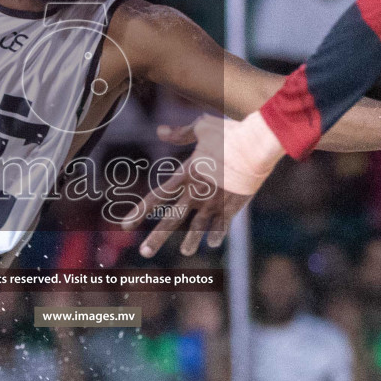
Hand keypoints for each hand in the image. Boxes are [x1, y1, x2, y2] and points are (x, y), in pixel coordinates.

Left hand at [128, 115, 270, 257]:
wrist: (255, 146)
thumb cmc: (228, 133)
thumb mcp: (201, 127)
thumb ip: (179, 133)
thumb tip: (159, 130)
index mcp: (186, 175)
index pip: (157, 196)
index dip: (140, 211)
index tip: (125, 225)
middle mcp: (196, 192)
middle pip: (172, 219)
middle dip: (157, 238)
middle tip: (144, 253)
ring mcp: (214, 202)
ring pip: (197, 227)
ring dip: (190, 242)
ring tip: (185, 252)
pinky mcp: (232, 206)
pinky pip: (222, 224)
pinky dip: (217, 234)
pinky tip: (211, 244)